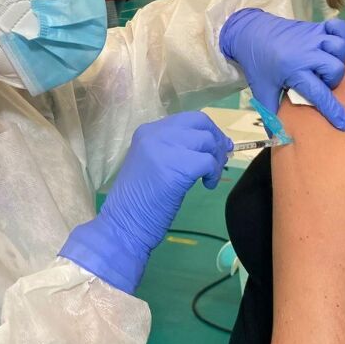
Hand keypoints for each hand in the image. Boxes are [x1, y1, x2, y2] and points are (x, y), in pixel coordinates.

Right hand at [59, 112, 232, 292]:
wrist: (123, 224)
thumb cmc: (138, 201)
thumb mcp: (154, 163)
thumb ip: (176, 149)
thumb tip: (212, 144)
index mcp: (148, 131)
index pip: (187, 119)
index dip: (208, 130)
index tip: (218, 146)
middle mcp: (155, 133)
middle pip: (199, 123)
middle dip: (216, 139)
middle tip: (221, 159)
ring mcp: (164, 148)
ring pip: (206, 141)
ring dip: (216, 160)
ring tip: (210, 177)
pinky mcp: (176, 167)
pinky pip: (207, 162)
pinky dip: (213, 173)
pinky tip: (207, 185)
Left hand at [220, 9, 344, 129]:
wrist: (250, 33)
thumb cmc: (258, 65)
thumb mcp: (262, 91)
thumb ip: (272, 115)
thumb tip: (279, 139)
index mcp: (293, 71)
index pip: (319, 93)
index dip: (334, 111)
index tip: (344, 124)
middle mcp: (306, 53)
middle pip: (336, 69)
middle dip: (333, 81)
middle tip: (321, 83)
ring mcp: (313, 37)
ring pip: (340, 47)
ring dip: (339, 59)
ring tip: (327, 66)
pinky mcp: (316, 27)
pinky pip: (339, 27)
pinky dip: (343, 35)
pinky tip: (335, 46)